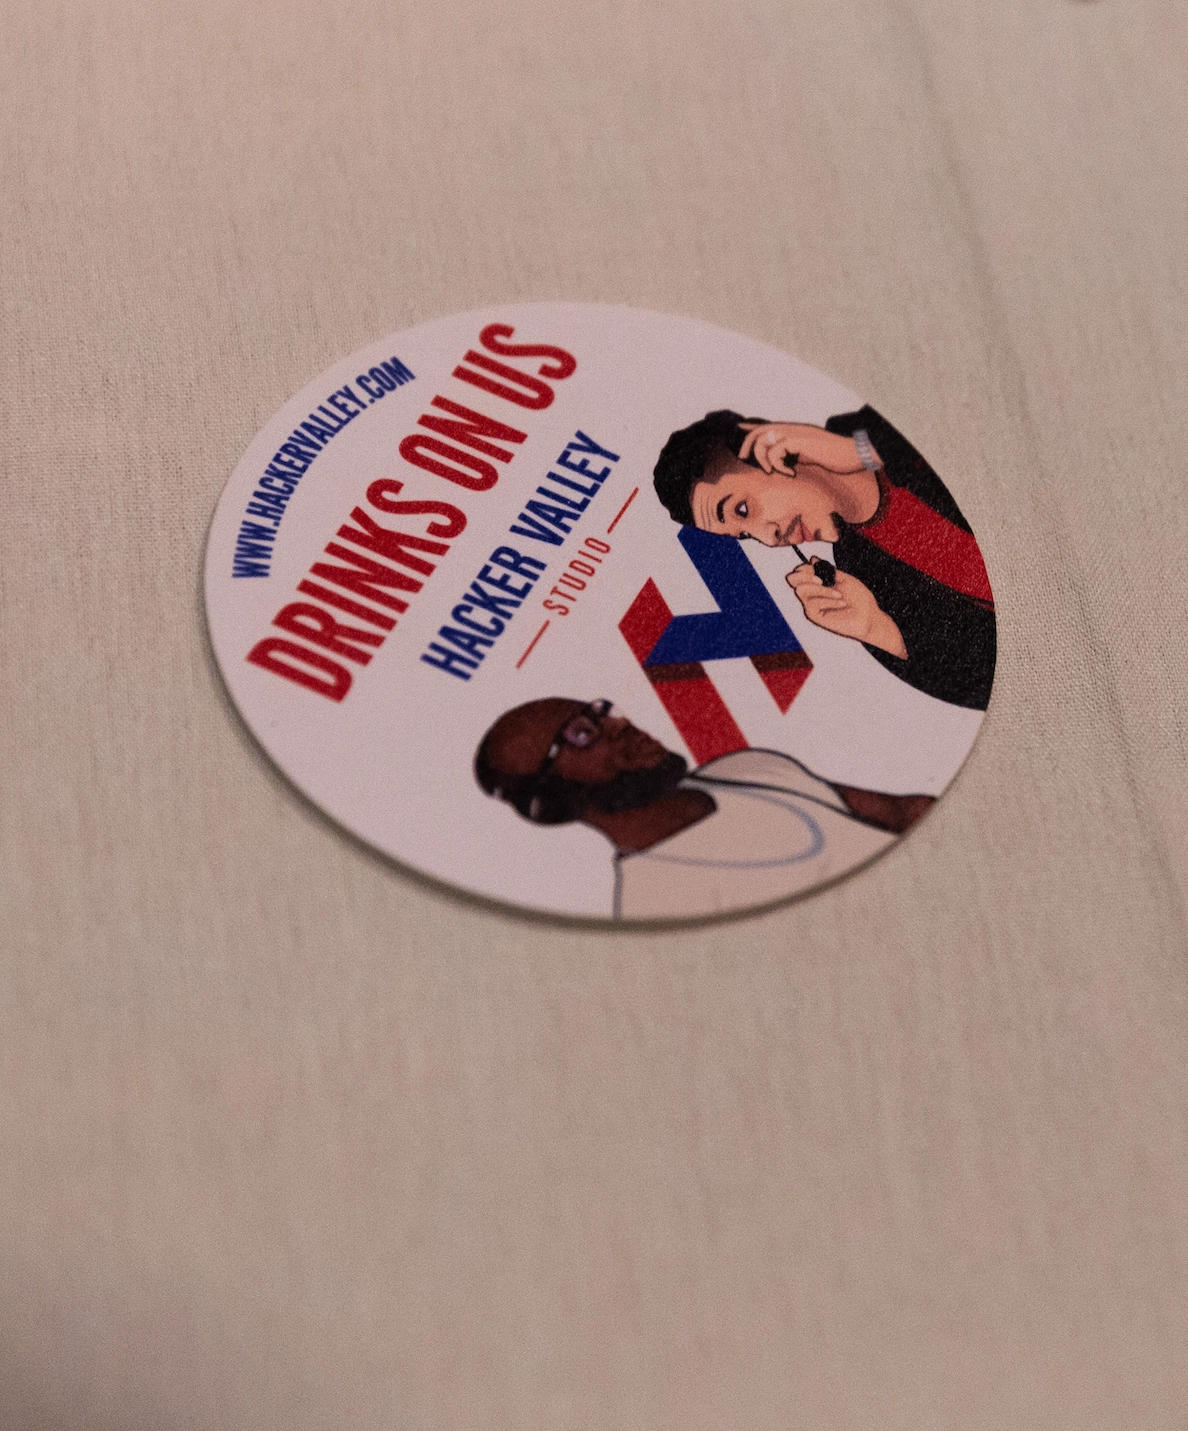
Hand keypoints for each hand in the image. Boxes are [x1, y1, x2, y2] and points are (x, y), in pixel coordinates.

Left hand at [739, 422, 866, 475]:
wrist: (851, 453)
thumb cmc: (832, 456)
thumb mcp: (807, 454)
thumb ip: (791, 454)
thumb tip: (777, 462)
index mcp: (793, 430)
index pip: (766, 425)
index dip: (750, 427)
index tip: (739, 427)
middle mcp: (792, 428)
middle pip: (759, 431)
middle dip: (747, 445)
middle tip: (744, 458)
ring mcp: (795, 433)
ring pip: (764, 441)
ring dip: (763, 459)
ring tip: (774, 471)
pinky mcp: (799, 441)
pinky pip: (776, 452)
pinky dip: (779, 466)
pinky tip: (791, 473)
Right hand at [786, 562, 906, 657]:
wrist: (868, 616)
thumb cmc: (859, 599)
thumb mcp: (844, 578)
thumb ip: (828, 570)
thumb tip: (813, 559)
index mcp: (818, 583)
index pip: (799, 572)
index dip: (803, 567)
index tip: (815, 565)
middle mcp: (812, 593)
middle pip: (792, 579)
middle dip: (804, 575)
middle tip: (821, 579)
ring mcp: (812, 605)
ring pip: (801, 590)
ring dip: (821, 589)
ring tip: (839, 594)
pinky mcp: (815, 616)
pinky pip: (813, 603)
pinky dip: (828, 600)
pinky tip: (842, 602)